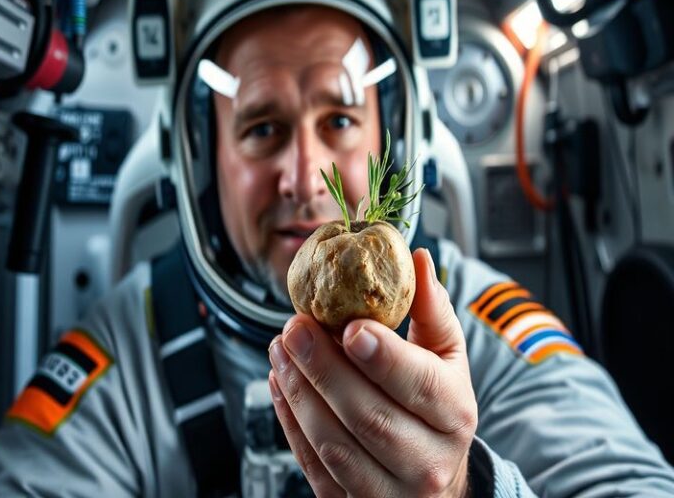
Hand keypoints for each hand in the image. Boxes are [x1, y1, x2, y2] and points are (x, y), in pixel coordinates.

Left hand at [268, 248, 476, 497]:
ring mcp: (387, 490)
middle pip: (368, 416)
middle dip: (324, 368)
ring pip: (333, 444)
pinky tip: (279, 381)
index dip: (382, 356)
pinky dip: (289, 421)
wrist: (435, 476)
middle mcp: (426, 459)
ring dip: (298, 391)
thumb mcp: (446, 357)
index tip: (349, 325)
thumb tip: (416, 258)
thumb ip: (431, 310)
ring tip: (279, 349)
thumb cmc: (437, 406)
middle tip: (294, 327)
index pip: (418, 385)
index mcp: (454, 414)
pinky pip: (313, 464)